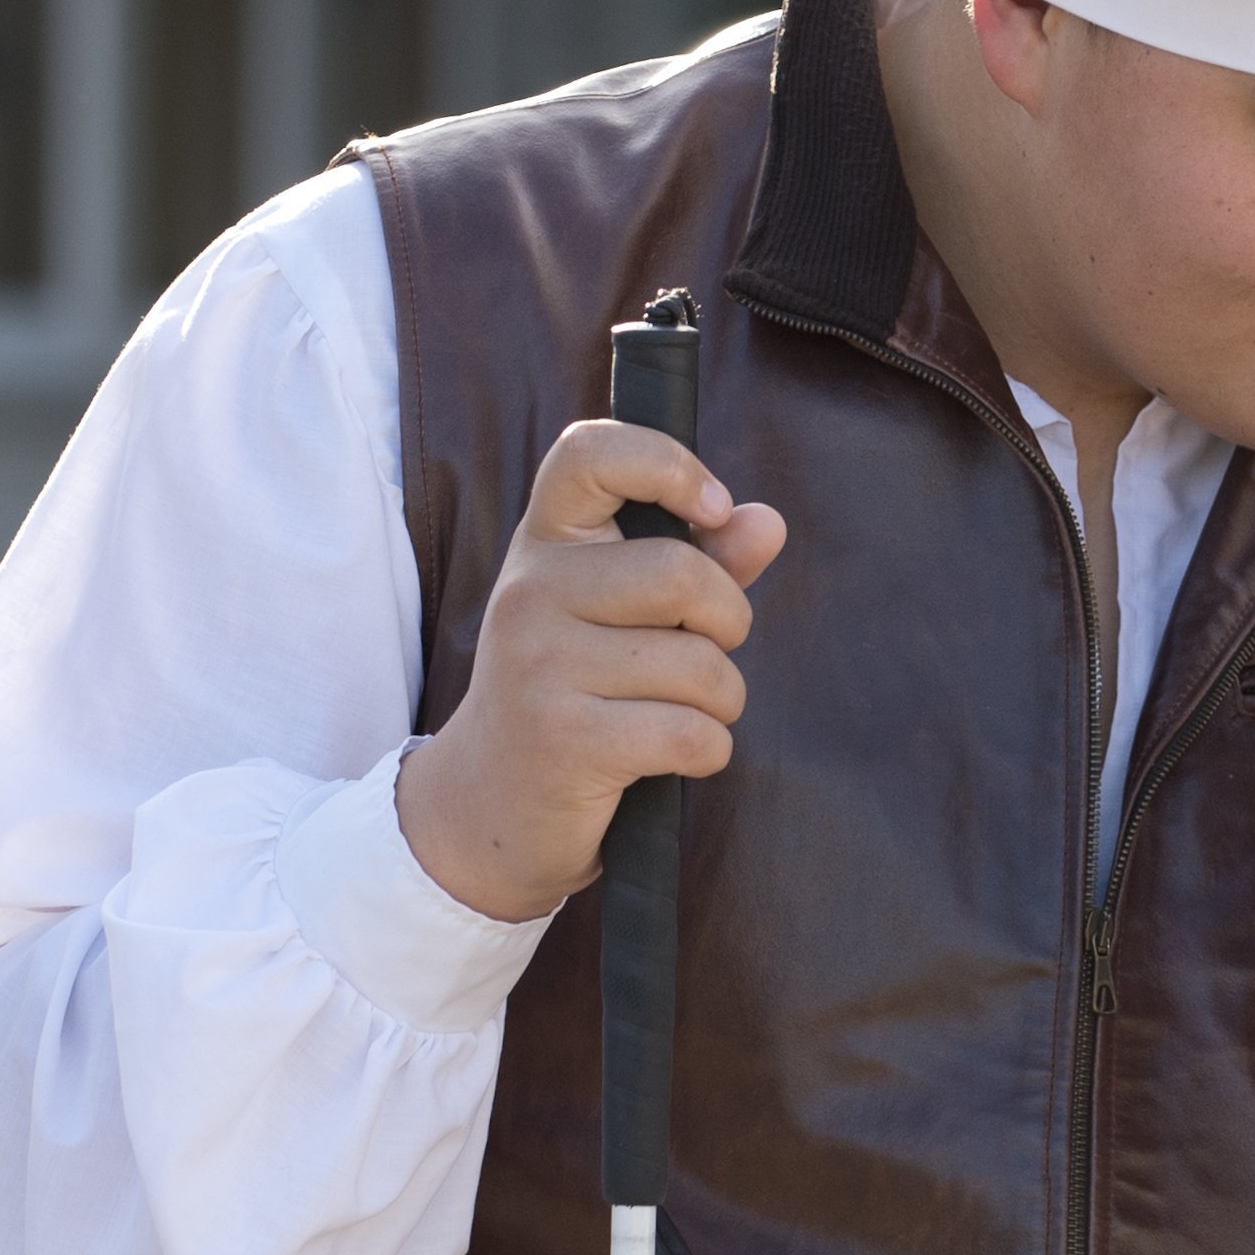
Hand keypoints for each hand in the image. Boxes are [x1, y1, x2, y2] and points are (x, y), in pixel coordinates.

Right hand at [395, 423, 788, 923]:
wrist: (488, 802)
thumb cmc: (575, 688)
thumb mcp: (624, 613)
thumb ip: (702, 562)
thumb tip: (766, 521)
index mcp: (546, 541)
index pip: (591, 453)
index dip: (667, 463)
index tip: (712, 507)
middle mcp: (530, 591)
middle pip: (683, 575)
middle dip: (727, 623)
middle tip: (700, 652)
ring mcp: (539, 664)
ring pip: (701, 665)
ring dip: (719, 700)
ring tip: (673, 711)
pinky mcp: (564, 738)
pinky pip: (694, 733)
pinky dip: (707, 750)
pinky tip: (667, 756)